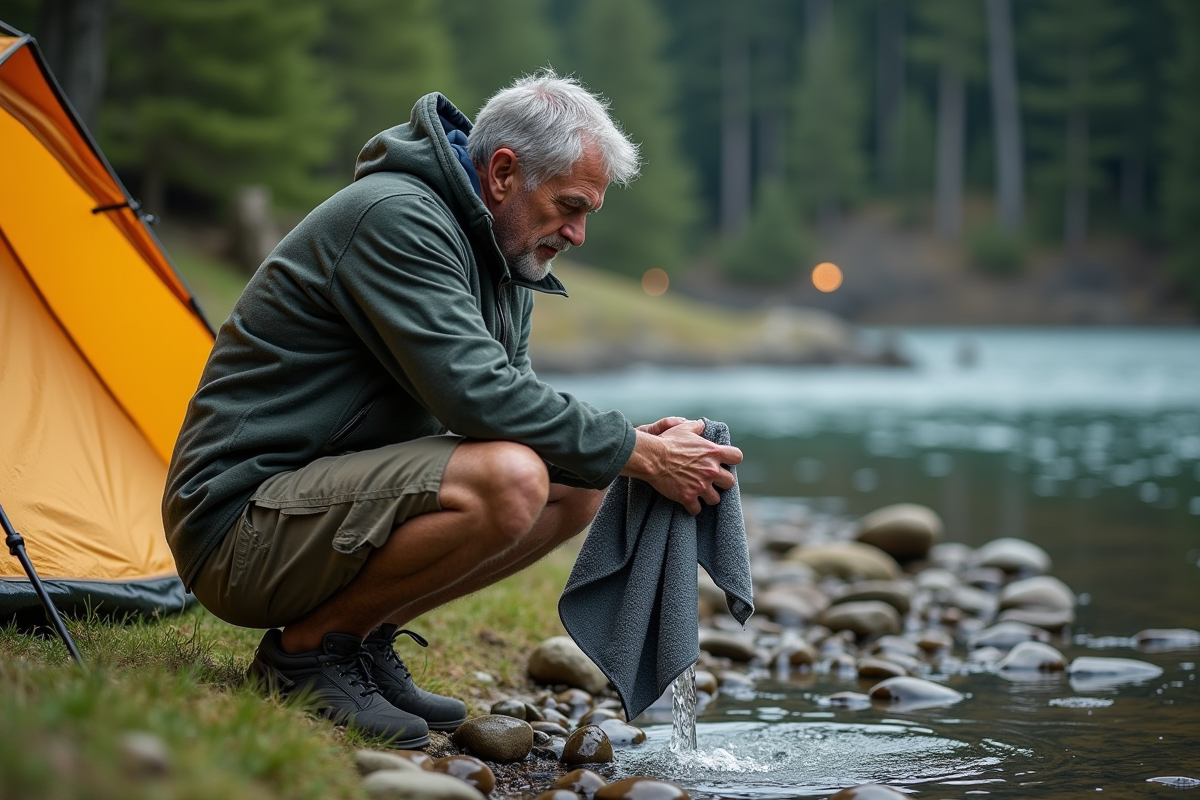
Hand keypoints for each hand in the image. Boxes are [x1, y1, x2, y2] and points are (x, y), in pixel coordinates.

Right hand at [621, 419, 743, 515]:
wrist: (652, 457)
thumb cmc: (668, 441)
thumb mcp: (684, 428)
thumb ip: (696, 427)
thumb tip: (702, 425)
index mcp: (713, 452)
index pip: (737, 457)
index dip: (731, 460)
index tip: (724, 462)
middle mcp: (711, 470)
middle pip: (730, 483)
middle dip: (722, 483)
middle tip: (712, 480)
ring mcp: (700, 486)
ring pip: (715, 499)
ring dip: (708, 497)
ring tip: (701, 493)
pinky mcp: (688, 497)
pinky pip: (697, 509)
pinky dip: (693, 507)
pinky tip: (689, 502)